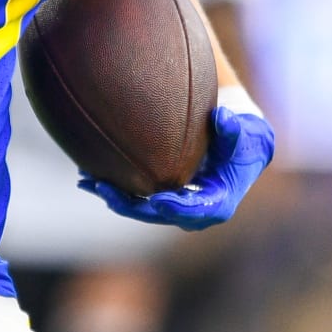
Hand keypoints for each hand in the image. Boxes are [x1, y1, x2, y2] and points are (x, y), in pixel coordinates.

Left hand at [80, 93, 274, 229]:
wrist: (238, 145)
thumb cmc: (243, 139)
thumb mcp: (244, 133)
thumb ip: (233, 129)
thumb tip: (223, 116)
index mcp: (218, 202)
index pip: (196, 212)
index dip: (176, 207)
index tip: (157, 200)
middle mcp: (194, 211)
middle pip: (159, 214)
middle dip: (130, 205)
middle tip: (104, 190)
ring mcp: (175, 205)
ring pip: (141, 207)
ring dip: (113, 196)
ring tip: (86, 181)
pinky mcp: (161, 195)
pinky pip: (135, 196)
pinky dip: (114, 186)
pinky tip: (88, 174)